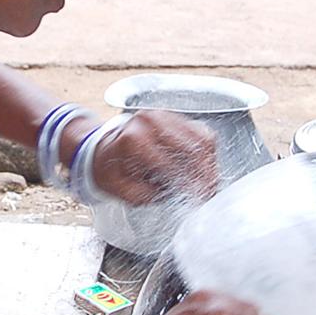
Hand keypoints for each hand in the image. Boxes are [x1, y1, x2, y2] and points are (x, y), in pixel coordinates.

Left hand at [89, 110, 217, 204]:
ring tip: (211, 184)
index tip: (199, 199)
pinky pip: (202, 133)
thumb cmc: (111, 168)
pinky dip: (208, 153)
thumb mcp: (120, 189)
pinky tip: (206, 169)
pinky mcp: (176, 116)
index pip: (171, 163)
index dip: (188, 184)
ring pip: (202, 138)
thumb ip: (146, 195)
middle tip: (211, 193)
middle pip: (192, 147)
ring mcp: (165, 115)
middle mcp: (151, 121)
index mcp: (134, 138)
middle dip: (206, 174)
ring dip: (210, 163)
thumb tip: (175, 195)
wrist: (104, 146)